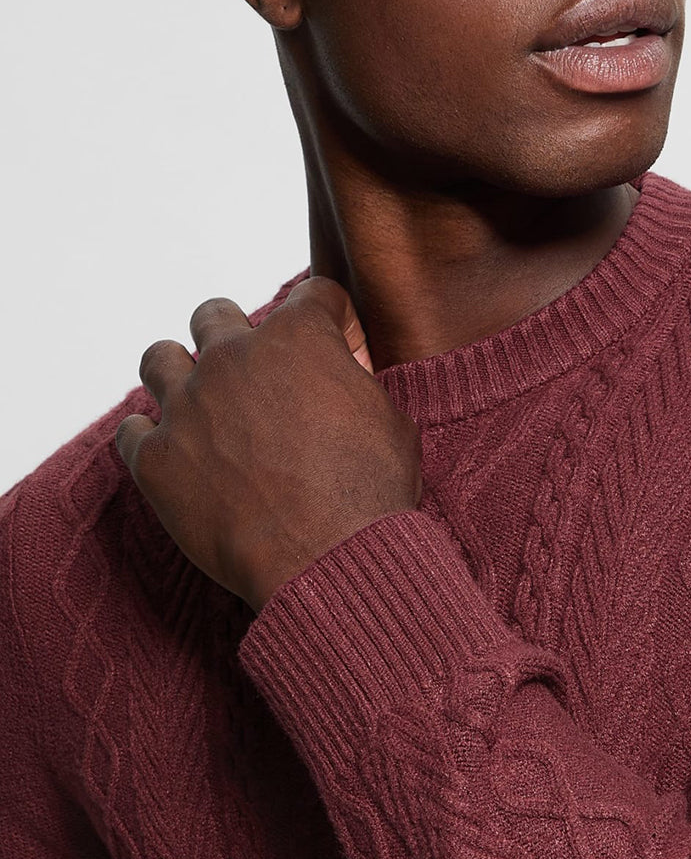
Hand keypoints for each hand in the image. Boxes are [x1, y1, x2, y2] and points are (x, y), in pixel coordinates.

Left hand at [115, 276, 422, 612]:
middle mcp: (232, 357)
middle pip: (215, 315)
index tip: (335, 355)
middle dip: (236, 338)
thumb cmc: (370, 497)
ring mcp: (186, 406)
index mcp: (297, 337)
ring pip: (159, 358)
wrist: (328, 562)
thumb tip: (346, 381)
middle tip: (252, 376)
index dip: (331, 324)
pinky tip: (174, 458)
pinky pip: (131, 431)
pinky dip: (150, 441)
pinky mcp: (155, 460)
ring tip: (197, 407)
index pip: (311, 297)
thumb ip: (357, 386)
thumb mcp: (391, 424)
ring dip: (178, 375)